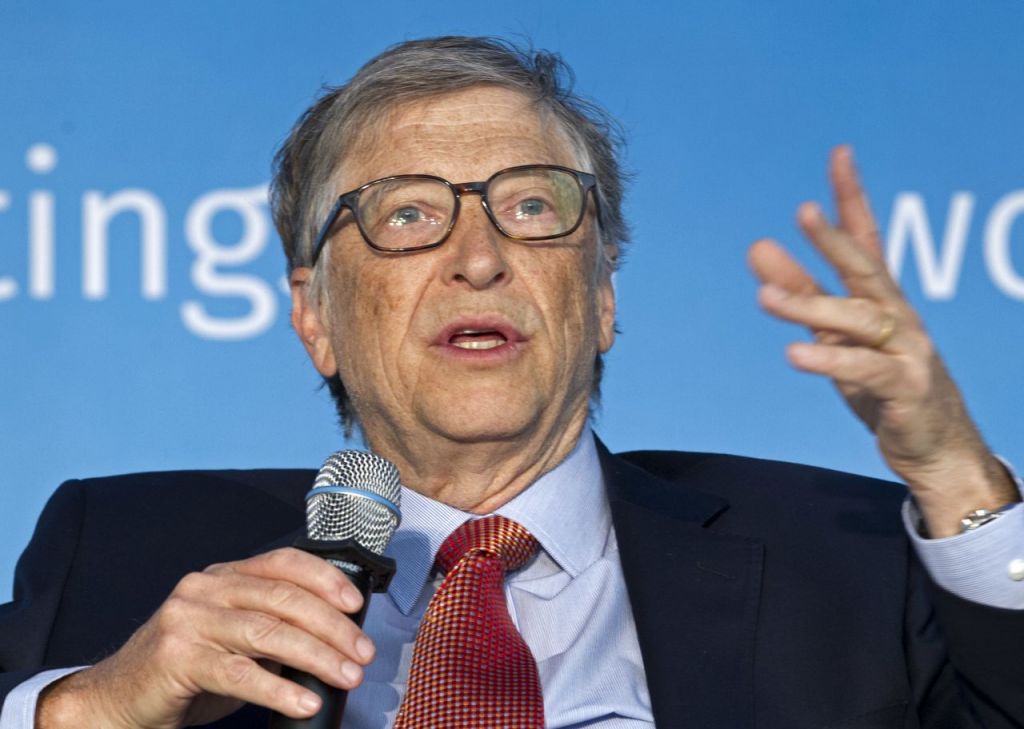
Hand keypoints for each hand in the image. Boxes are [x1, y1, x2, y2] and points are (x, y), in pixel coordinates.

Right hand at [37, 548, 375, 728]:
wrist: (118, 700)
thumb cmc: (187, 669)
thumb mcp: (233, 636)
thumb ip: (273, 626)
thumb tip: (338, 637)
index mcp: (224, 576)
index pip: (284, 562)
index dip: (326, 579)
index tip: (357, 605)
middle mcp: (206, 588)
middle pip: (284, 599)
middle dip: (333, 627)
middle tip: (363, 654)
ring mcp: (189, 620)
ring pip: (268, 633)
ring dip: (318, 656)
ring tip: (348, 676)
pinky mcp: (177, 658)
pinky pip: (240, 673)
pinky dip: (280, 689)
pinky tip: (306, 701)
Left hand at [748, 145, 1018, 536]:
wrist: (934, 445)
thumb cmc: (882, 381)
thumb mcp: (833, 332)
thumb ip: (798, 289)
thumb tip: (756, 245)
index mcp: (881, 297)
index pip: (866, 237)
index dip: (851, 196)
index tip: (840, 154)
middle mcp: (897, 314)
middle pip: (866, 269)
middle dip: (836, 240)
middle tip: (804, 212)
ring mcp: (907, 349)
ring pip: (856, 319)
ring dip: (808, 306)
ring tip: (764, 295)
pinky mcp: (905, 386)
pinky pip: (864, 369)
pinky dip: (829, 359)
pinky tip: (793, 353)